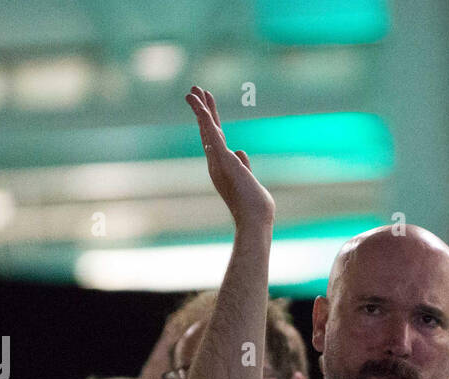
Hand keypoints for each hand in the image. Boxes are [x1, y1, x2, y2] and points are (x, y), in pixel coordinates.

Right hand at [187, 86, 274, 228]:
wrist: (254, 218)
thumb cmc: (254, 204)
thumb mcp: (248, 179)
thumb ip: (243, 165)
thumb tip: (240, 152)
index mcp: (222, 166)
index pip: (214, 138)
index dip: (210, 120)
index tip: (207, 104)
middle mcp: (216, 162)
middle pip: (207, 130)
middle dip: (202, 109)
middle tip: (195, 90)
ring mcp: (217, 160)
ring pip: (207, 129)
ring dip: (200, 108)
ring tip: (194, 90)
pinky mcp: (223, 158)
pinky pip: (211, 133)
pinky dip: (205, 118)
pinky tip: (201, 105)